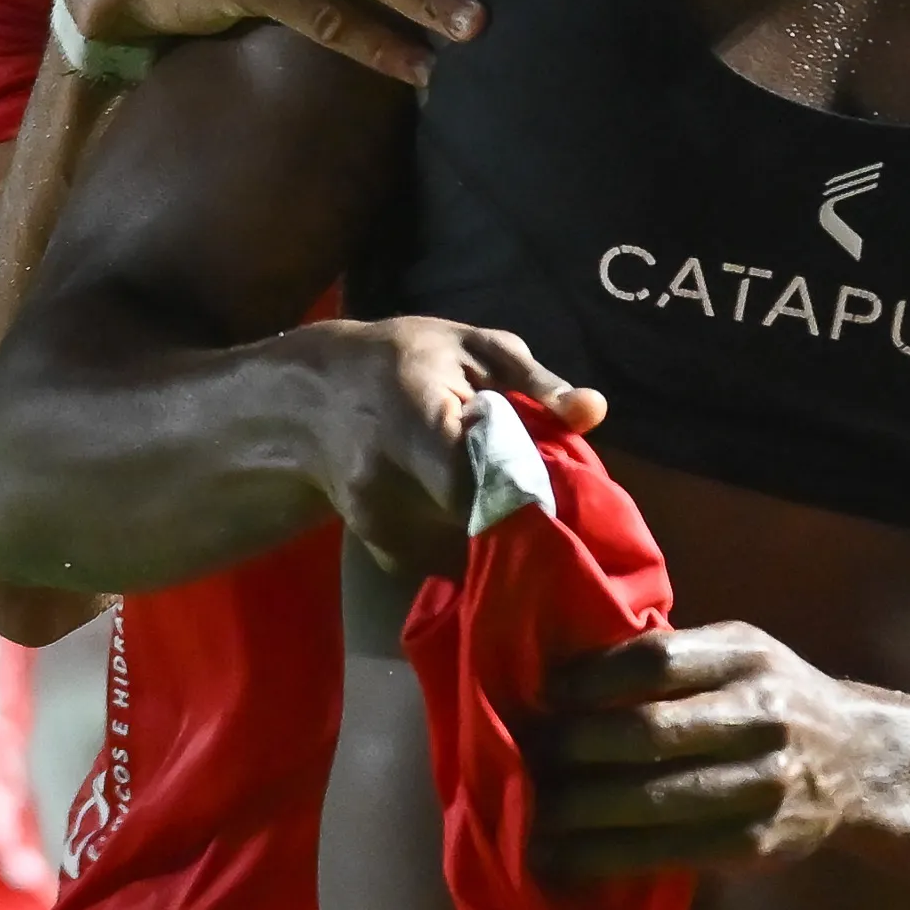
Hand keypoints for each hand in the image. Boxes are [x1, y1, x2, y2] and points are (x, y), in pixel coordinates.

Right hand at [295, 318, 601, 574]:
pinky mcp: (385, 551)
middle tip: (559, 504)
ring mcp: (380, 524)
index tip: (562, 496)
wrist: (314, 398)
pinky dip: (476, 547)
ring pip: (470, 554)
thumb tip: (595, 412)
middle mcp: (388, 482)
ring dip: (504, 538)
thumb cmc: (403, 357)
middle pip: (481, 526)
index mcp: (415, 420)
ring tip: (523, 507)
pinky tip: (485, 518)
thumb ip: (533, 380)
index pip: (480, 482)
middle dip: (526, 520)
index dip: (527, 494)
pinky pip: (451, 563)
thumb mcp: (471, 346)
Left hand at [528, 621, 865, 883]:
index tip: (544, 693)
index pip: (657, 659)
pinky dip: (610, 858)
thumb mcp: (739, 654)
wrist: (861, 763)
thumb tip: (565, 674)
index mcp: (747, 658)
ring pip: (655, 801)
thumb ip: (673, 659)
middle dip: (575, 748)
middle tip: (524, 757)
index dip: (591, 677)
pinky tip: (566, 859)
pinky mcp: (758, 844)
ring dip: (581, 811)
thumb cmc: (773, 697)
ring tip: (529, 816)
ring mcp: (764, 785)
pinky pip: (672, 853)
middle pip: (649, 733)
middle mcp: (762, 717)